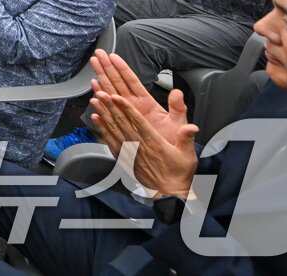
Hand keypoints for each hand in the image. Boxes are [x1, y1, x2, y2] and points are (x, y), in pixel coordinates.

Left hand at [88, 51, 197, 197]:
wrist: (167, 194)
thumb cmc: (178, 173)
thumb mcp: (188, 156)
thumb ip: (187, 138)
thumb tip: (192, 126)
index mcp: (154, 143)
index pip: (138, 122)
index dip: (127, 109)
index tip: (117, 97)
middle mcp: (139, 146)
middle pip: (122, 122)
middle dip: (111, 106)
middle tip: (101, 91)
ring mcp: (129, 152)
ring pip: (113, 129)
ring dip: (103, 114)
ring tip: (95, 100)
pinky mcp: (124, 158)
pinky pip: (110, 140)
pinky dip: (102, 129)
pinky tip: (96, 118)